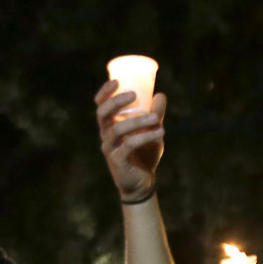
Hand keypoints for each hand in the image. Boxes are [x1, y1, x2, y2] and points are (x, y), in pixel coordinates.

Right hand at [95, 81, 167, 201]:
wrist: (143, 182)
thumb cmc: (144, 155)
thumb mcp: (152, 131)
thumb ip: (155, 114)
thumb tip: (160, 94)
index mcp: (110, 126)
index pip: (100, 106)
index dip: (104, 92)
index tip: (116, 81)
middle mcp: (106, 136)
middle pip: (102, 114)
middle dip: (115, 101)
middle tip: (133, 95)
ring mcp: (110, 149)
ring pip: (117, 129)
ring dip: (138, 121)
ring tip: (157, 118)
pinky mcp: (118, 161)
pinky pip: (129, 145)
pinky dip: (146, 136)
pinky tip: (161, 132)